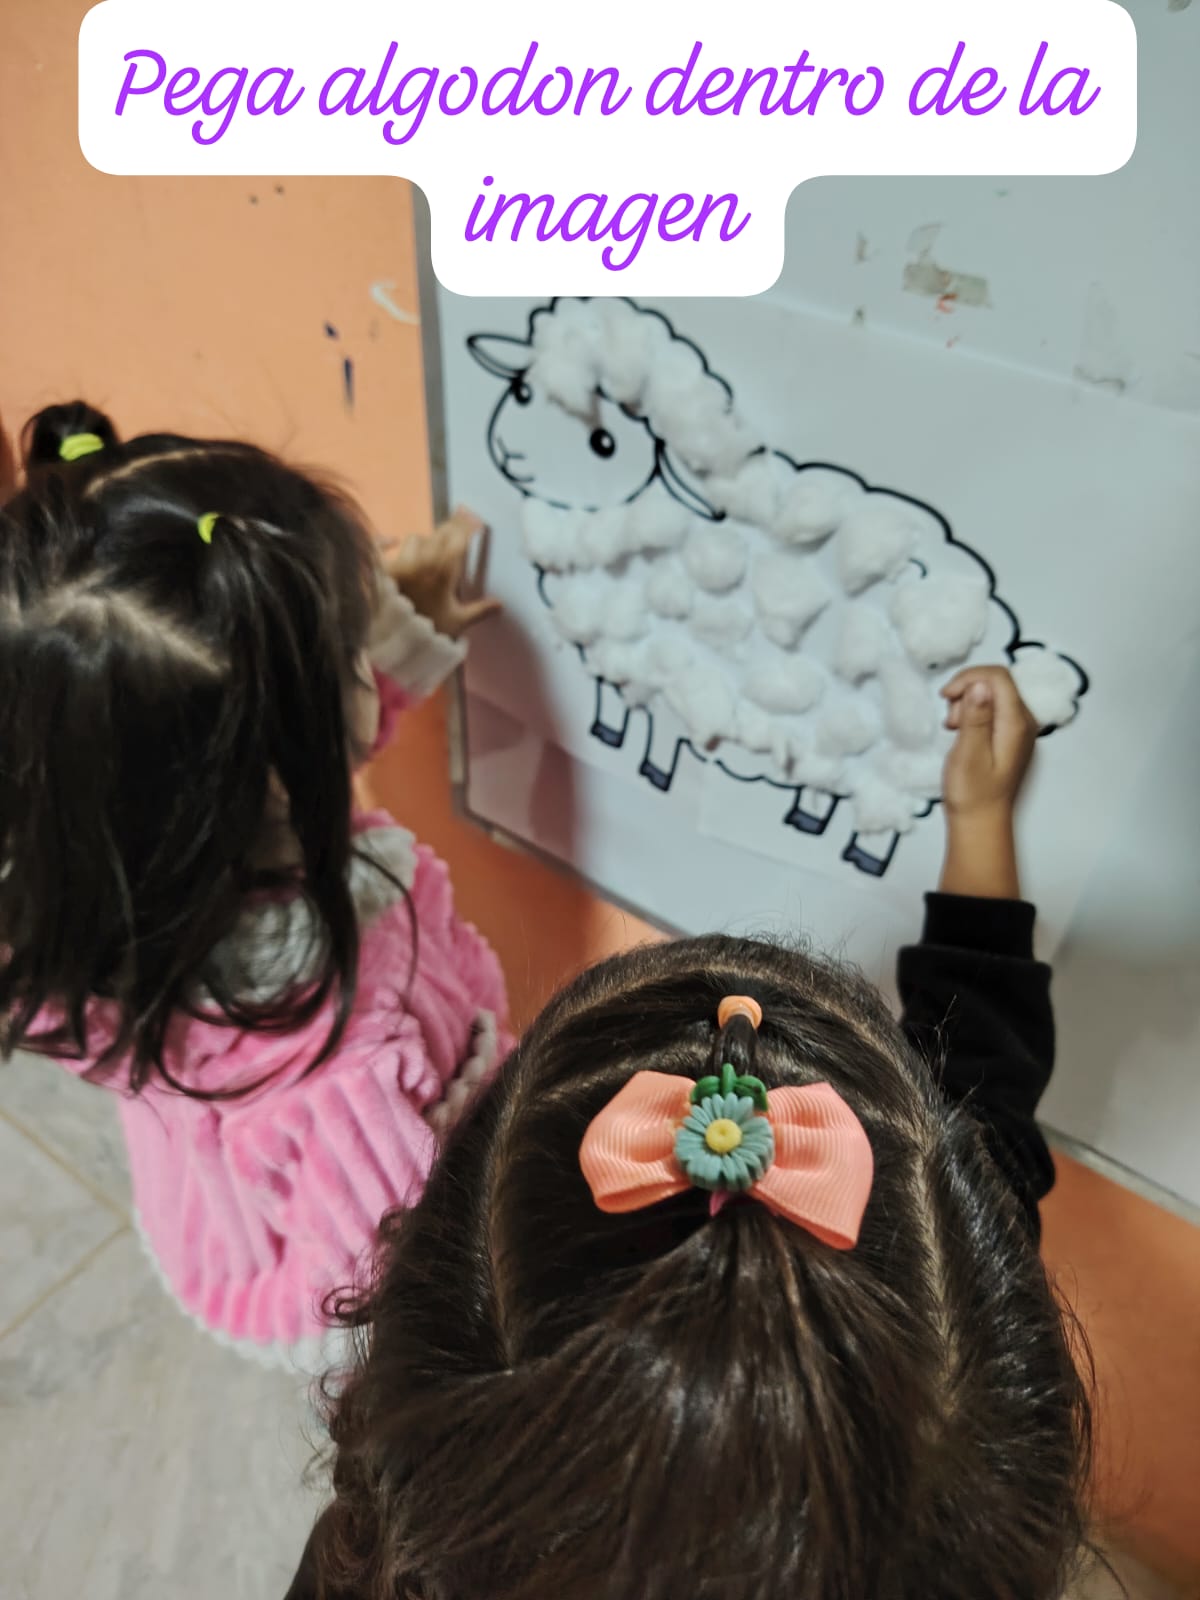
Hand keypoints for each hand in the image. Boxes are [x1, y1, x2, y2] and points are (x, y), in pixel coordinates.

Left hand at [377, 507, 500, 638]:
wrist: (395, 642)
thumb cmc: (430, 632)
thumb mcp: (458, 622)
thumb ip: (480, 610)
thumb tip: (500, 604)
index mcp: (445, 573)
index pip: (459, 541)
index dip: (467, 527)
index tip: (473, 519)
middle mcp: (424, 562)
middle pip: (439, 534)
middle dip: (450, 527)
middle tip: (457, 521)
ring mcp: (401, 564)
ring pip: (415, 539)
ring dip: (425, 540)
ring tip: (429, 545)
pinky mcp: (383, 570)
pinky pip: (382, 548)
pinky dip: (386, 542)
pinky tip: (391, 540)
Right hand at [940, 665, 1038, 819]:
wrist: (981, 821)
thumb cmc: (972, 793)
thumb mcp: (969, 754)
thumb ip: (976, 718)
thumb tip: (980, 685)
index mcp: (1016, 723)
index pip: (998, 677)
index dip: (969, 678)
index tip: (946, 697)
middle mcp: (1023, 721)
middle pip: (997, 682)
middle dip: (967, 691)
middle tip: (951, 719)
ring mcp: (1018, 728)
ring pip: (992, 694)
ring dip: (967, 702)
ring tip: (954, 728)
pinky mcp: (1008, 735)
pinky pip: (992, 709)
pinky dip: (972, 713)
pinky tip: (961, 732)